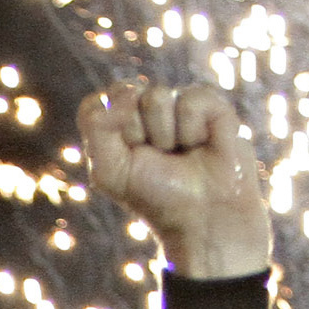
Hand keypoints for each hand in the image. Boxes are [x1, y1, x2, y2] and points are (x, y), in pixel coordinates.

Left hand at [77, 78, 273, 281]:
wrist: (204, 217)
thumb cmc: (156, 197)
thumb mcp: (110, 171)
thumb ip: (97, 127)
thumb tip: (126, 92)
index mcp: (117, 125)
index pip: (97, 104)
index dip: (108, 130)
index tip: (125, 158)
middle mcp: (146, 111)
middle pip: (124, 94)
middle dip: (137, 132)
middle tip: (157, 158)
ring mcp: (178, 105)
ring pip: (156, 97)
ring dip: (166, 135)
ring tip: (182, 154)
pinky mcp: (211, 105)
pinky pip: (190, 100)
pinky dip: (194, 130)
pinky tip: (204, 145)